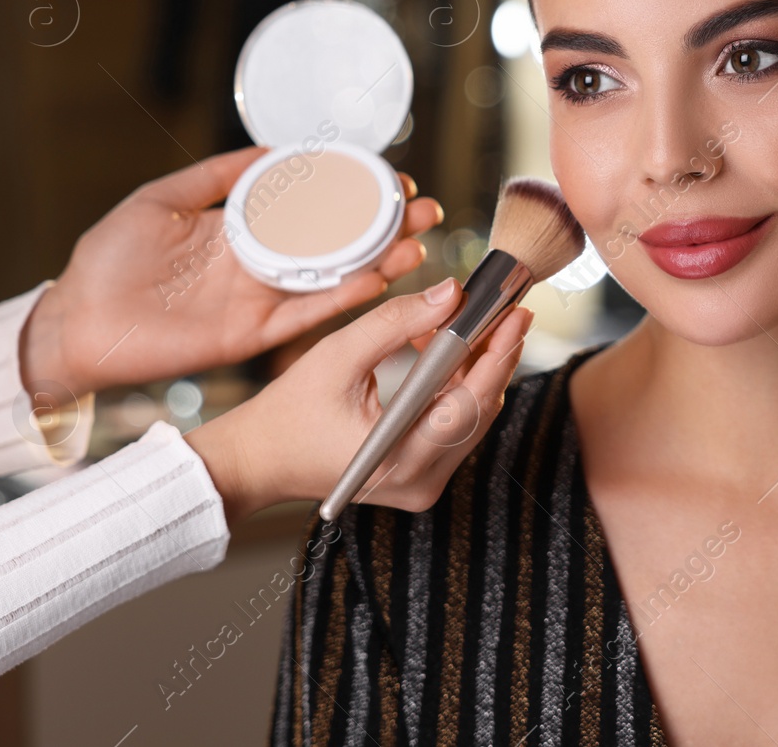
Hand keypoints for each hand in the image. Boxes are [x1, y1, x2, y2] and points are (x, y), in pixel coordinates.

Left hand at [19, 147, 443, 402]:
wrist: (76, 323)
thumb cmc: (106, 262)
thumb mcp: (159, 200)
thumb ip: (215, 176)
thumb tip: (268, 148)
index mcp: (241, 230)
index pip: (310, 208)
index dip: (351, 194)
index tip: (389, 177)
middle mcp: (259, 265)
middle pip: (335, 244)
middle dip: (383, 227)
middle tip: (423, 208)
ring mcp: (259, 300)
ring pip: (333, 280)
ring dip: (378, 262)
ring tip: (417, 241)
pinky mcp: (251, 335)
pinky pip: (306, 316)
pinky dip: (343, 298)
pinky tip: (377, 277)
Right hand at [184, 279, 533, 524]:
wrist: (262, 459)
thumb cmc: (291, 410)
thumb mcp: (339, 355)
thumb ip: (397, 323)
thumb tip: (452, 293)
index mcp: (400, 459)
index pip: (469, 403)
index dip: (498, 355)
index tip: (515, 313)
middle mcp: (421, 481)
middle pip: (481, 410)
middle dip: (495, 355)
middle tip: (506, 308)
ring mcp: (424, 483)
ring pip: (473, 417)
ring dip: (476, 368)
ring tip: (473, 321)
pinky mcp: (422, 475)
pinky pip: (456, 425)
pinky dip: (457, 386)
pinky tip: (448, 348)